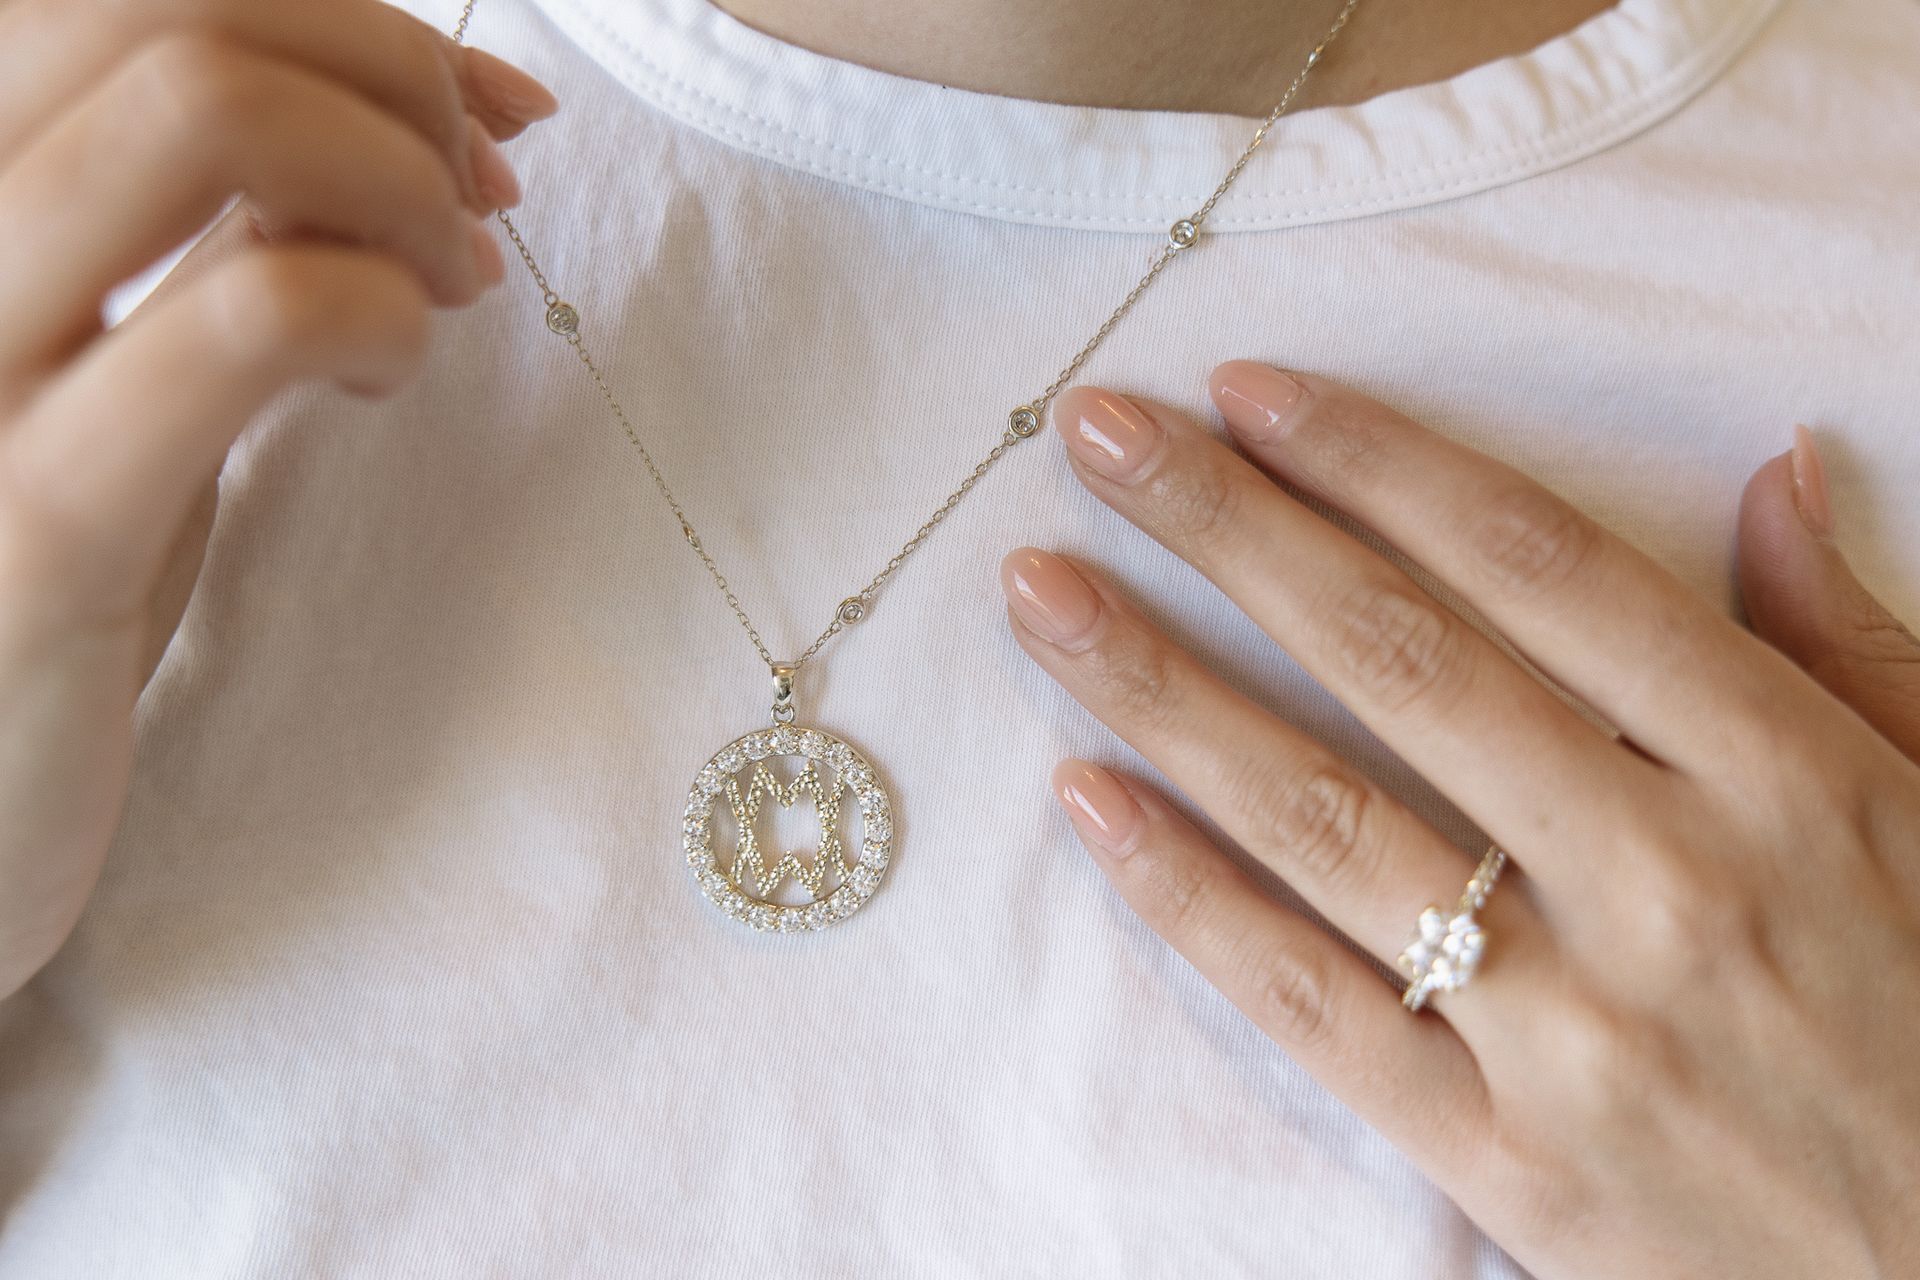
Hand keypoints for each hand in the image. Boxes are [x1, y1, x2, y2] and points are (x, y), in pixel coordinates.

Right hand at [0, 0, 557, 997]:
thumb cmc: (47, 561)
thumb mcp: (122, 357)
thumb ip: (213, 225)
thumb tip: (417, 108)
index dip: (359, 19)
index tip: (491, 108)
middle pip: (174, 20)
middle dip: (390, 77)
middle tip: (480, 196)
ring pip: (200, 111)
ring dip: (394, 175)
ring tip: (448, 282)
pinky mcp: (37, 523)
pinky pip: (245, 317)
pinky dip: (377, 308)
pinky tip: (397, 371)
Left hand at [1001, 364, 1919, 1277]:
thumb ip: (1844, 643)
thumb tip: (1768, 470)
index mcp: (1785, 773)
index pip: (1538, 568)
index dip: (1379, 463)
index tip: (1250, 393)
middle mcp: (1666, 880)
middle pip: (1399, 659)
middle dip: (1230, 528)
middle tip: (1101, 435)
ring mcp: (1574, 1027)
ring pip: (1323, 818)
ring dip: (1162, 689)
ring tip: (1043, 595)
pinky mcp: (1506, 1160)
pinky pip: (1313, 1005)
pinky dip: (1189, 899)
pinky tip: (1088, 802)